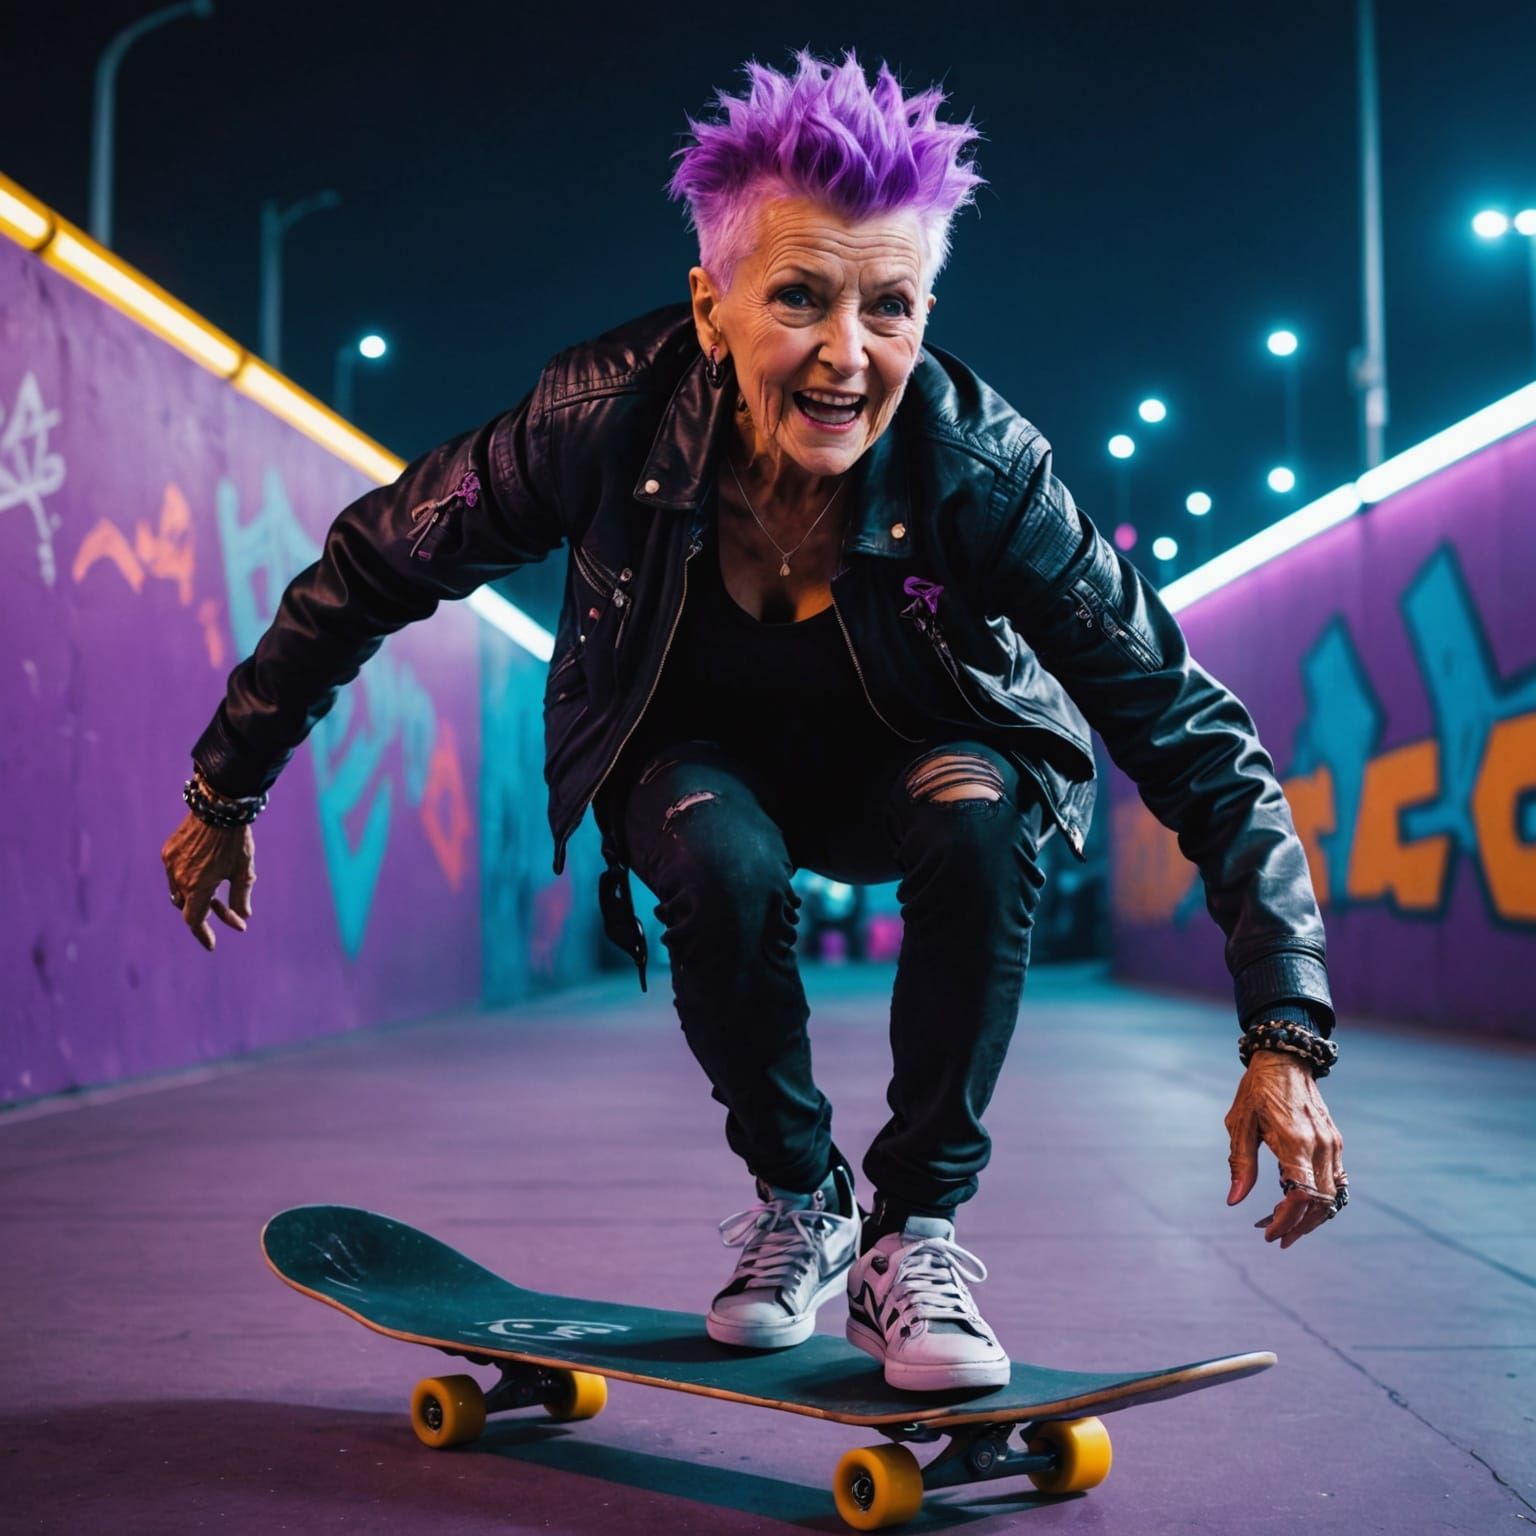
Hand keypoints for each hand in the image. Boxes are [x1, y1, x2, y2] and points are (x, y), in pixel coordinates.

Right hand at [161, 810, 255, 951]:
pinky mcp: (168, 851)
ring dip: (198, 897)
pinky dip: (189, 881)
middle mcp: (179, 878)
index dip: (203, 934)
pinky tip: (205, 875)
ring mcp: (171, 864)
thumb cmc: (235, 840)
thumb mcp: (244, 871)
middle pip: (189, 907)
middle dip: (209, 913)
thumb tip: (243, 917)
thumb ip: (241, 896)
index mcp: (198, 887)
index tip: (211, 945)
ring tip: (219, 894)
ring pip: (180, 891)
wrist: (219, 806)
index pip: (194, 920)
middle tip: (229, 915)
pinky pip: (175, 874)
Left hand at [1224, 1051, 1346, 1249]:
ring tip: (1289, 1229)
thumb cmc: (1256, 1091)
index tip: (1267, 1233)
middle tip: (1276, 1238)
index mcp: (1294, 1141)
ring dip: (1313, 1218)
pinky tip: (1305, 1207)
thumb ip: (1240, 1164)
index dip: (1285, 1220)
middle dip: (1298, 1226)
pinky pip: (1338, 1182)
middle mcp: (1320, 1146)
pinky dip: (1325, 1201)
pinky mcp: (1336, 1143)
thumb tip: (1234, 1201)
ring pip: (1333, 1197)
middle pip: (1319, 1203)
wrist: (1285, 1060)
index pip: (1299, 1195)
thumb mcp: (1240, 1124)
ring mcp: (1332, 1145)